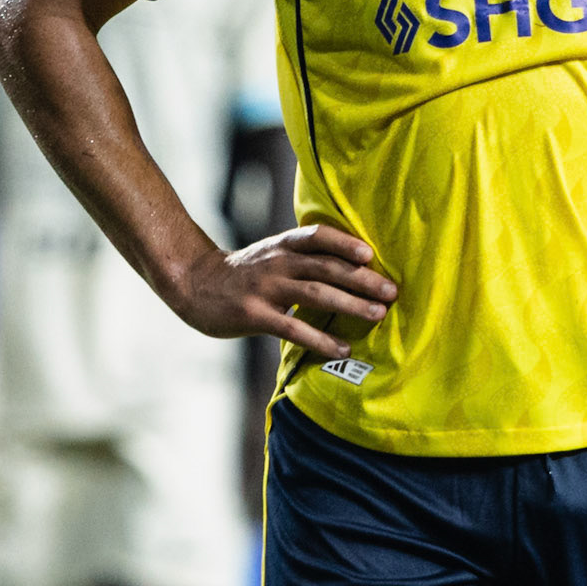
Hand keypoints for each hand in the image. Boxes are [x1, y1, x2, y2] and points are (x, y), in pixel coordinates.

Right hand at [171, 223, 396, 360]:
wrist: (194, 284)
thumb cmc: (244, 273)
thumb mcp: (271, 254)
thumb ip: (304, 258)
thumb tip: (352, 267)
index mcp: (282, 246)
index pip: (317, 236)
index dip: (344, 243)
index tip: (371, 253)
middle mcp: (277, 263)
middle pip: (326, 267)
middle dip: (362, 279)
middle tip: (391, 291)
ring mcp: (265, 289)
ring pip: (315, 295)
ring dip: (350, 305)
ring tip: (378, 315)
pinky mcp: (255, 316)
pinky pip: (293, 329)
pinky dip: (321, 340)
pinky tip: (341, 349)